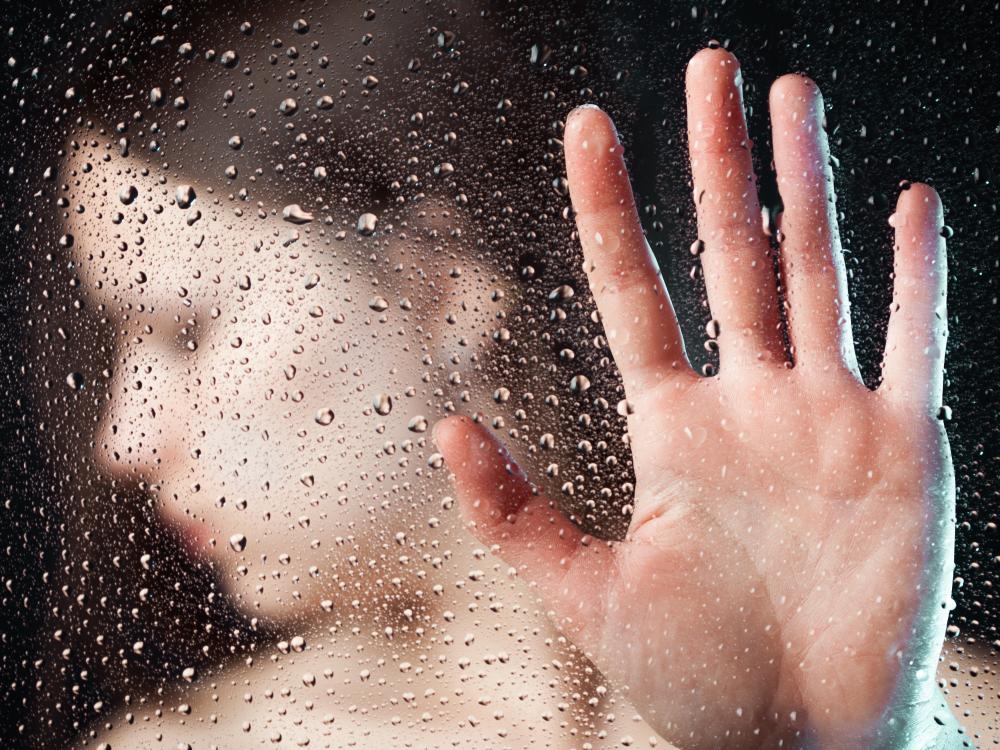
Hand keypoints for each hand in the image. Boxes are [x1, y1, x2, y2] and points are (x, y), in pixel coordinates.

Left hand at [434, 48, 963, 748]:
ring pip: (818, 272)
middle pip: (730, 254)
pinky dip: (916, 276)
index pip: (632, 290)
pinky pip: (915, 343)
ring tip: (794, 95)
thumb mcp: (586, 593)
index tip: (586, 128)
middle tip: (708, 68)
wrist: (800, 740)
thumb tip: (446, 426)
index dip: (608, 208)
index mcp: (674, 428)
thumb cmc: (697, 679)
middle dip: (717, 160)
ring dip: (808, 183)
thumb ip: (514, 512)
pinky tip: (909, 204)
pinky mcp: (904, 448)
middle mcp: (751, 404)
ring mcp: (829, 417)